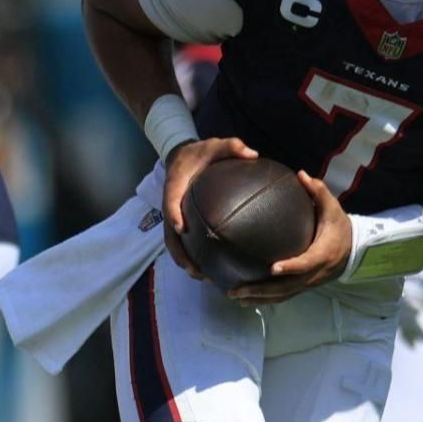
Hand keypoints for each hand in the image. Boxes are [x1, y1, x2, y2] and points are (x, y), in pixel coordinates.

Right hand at [161, 136, 258, 279]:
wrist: (181, 156)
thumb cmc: (200, 152)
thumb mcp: (214, 144)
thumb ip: (231, 146)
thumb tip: (252, 154)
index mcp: (176, 185)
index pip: (171, 202)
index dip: (174, 216)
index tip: (183, 229)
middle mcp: (171, 204)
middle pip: (169, 234)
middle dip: (180, 254)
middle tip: (196, 270)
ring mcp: (174, 216)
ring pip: (174, 243)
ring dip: (185, 262)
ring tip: (203, 277)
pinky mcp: (180, 222)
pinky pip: (183, 242)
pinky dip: (191, 257)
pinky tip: (209, 269)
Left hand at [228, 172, 351, 305]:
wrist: (352, 250)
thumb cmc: (339, 226)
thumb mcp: (332, 208)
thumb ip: (319, 192)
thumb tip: (301, 174)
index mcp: (322, 254)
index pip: (306, 263)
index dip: (290, 267)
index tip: (272, 268)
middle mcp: (314, 273)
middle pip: (287, 287)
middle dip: (261, 290)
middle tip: (237, 289)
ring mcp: (308, 282)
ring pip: (282, 295)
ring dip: (258, 298)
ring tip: (234, 296)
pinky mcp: (302, 286)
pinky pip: (283, 296)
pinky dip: (264, 299)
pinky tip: (245, 298)